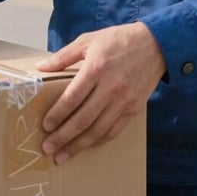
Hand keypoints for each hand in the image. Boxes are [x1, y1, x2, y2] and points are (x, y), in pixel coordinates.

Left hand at [35, 22, 165, 163]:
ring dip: (78, 145)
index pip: (72, 98)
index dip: (57, 114)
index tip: (45, 126)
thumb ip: (64, 55)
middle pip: (83, 119)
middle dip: (63, 136)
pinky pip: (114, 130)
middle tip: (48, 148)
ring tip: (63, 156)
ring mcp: (124, 100)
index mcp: (96, 68)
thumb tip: (41, 67)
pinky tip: (86, 146)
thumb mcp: (89, 40)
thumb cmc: (118, 39)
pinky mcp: (134, 108)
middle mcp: (110, 87)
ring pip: (98, 130)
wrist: (155, 44)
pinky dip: (98, 141)